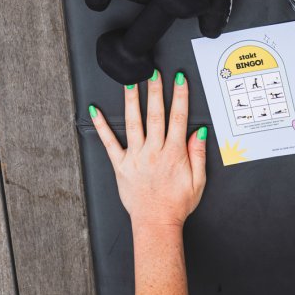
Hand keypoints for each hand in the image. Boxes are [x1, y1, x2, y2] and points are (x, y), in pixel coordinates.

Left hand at [90, 70, 207, 228]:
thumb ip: (198, 154)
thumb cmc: (177, 204)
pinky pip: (109, 143)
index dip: (180, 96)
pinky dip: (102, 126)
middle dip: (155, 90)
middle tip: (153, 71)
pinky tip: (96, 111)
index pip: (178, 118)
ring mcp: (135, 157)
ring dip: (132, 100)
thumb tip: (198, 132)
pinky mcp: (121, 165)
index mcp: (174, 153)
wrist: (156, 223)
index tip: (180, 79)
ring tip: (131, 82)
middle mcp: (154, 151)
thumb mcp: (198, 180)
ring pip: (133, 123)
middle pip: (155, 114)